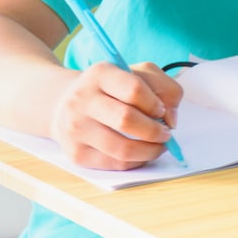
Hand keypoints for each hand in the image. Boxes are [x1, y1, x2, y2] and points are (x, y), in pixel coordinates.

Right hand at [48, 61, 183, 169]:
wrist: (66, 103)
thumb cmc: (113, 88)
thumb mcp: (139, 73)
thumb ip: (165, 88)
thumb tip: (171, 119)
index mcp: (101, 74)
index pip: (134, 89)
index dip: (155, 103)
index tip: (162, 110)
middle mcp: (82, 99)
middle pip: (126, 120)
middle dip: (154, 131)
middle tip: (166, 134)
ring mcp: (76, 128)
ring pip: (121, 148)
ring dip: (150, 150)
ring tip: (159, 146)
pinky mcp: (76, 153)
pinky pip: (114, 163)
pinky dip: (136, 161)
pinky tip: (143, 153)